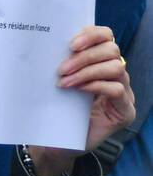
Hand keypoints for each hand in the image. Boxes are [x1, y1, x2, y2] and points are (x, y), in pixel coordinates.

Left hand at [27, 25, 134, 175]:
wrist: (56, 141)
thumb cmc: (55, 105)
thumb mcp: (58, 77)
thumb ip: (63, 58)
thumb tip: (50, 36)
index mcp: (100, 60)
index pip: (106, 36)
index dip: (91, 34)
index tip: (70, 43)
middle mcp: (116, 74)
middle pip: (111, 50)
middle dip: (84, 56)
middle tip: (61, 68)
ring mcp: (124, 93)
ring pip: (115, 68)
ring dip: (86, 72)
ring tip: (64, 81)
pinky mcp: (125, 112)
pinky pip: (117, 90)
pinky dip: (95, 85)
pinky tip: (77, 89)